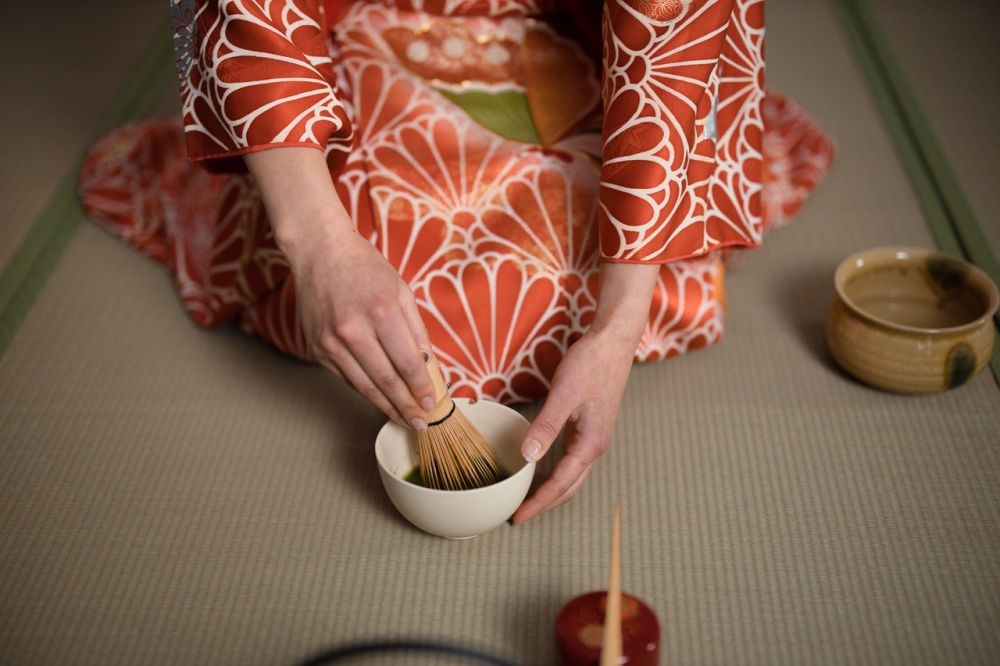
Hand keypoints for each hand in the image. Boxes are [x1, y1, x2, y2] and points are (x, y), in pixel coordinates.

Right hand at [245, 147, 435, 428]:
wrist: (319, 252)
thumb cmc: (364, 267)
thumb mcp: (401, 290)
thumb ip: (415, 329)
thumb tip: (428, 365)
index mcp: (381, 311)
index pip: (407, 362)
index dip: (421, 387)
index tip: (431, 402)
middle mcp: (353, 329)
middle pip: (385, 380)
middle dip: (406, 406)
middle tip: (421, 422)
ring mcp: (331, 341)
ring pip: (363, 385)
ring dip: (386, 406)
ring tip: (403, 419)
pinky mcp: (317, 347)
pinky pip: (346, 377)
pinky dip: (365, 390)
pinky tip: (380, 399)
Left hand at [512, 261, 660, 522]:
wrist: (614, 342)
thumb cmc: (591, 364)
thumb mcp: (564, 394)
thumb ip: (547, 426)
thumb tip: (528, 457)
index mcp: (590, 444)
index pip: (561, 484)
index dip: (538, 503)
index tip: (518, 517)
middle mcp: (595, 446)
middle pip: (569, 487)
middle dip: (545, 503)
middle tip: (519, 515)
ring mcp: (595, 437)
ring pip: (572, 475)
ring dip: (552, 490)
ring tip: (527, 498)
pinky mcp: (591, 426)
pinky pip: (572, 459)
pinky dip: (557, 471)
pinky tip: (541, 468)